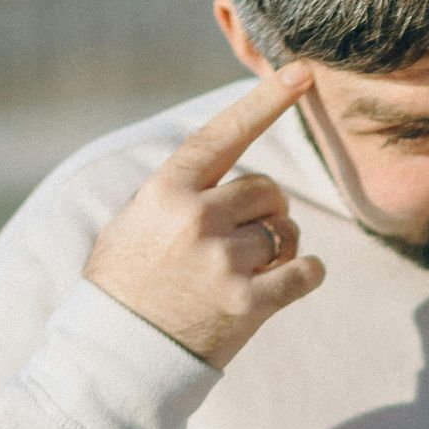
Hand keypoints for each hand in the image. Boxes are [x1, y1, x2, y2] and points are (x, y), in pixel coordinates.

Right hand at [85, 64, 326, 366]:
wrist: (121, 355)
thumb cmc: (126, 285)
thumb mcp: (134, 223)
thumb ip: (177, 193)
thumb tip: (219, 171)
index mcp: (167, 191)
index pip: (224, 134)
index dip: (265, 100)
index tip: (302, 73)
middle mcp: (198, 218)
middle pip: (268, 191)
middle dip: (267, 212)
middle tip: (247, 238)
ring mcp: (225, 260)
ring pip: (285, 233)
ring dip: (280, 248)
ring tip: (248, 270)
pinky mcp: (249, 302)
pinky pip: (305, 273)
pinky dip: (307, 275)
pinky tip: (292, 281)